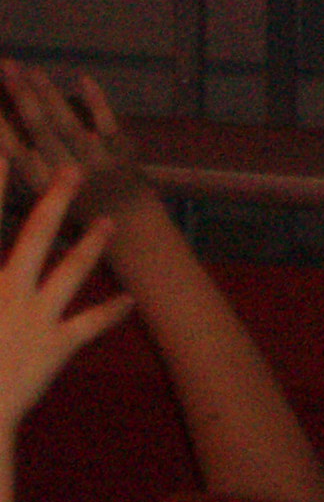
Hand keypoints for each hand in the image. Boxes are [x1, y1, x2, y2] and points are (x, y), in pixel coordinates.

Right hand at [0, 60, 152, 226]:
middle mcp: (66, 175)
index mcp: (42, 189)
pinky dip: (96, 102)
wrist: (133, 233)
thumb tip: (10, 143)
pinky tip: (82, 78)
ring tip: (30, 68)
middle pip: (39, 131)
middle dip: (21, 98)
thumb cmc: (79, 215)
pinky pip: (109, 124)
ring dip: (49, 94)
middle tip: (5, 67)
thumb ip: (29, 168)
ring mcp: (97, 162)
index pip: (14, 155)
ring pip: (69, 124)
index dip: (0, 129)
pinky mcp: (122, 152)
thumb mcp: (45, 202)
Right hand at [0, 169, 133, 432]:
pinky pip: (90, 324)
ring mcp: (36, 318)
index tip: (6, 154)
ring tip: (111, 222)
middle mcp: (8, 292)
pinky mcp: (57, 347)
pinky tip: (132, 300)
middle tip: (73, 169)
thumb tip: (2, 276)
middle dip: (55, 199)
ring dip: (93, 244)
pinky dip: (112, 312)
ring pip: (72, 270)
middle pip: (35, 236)